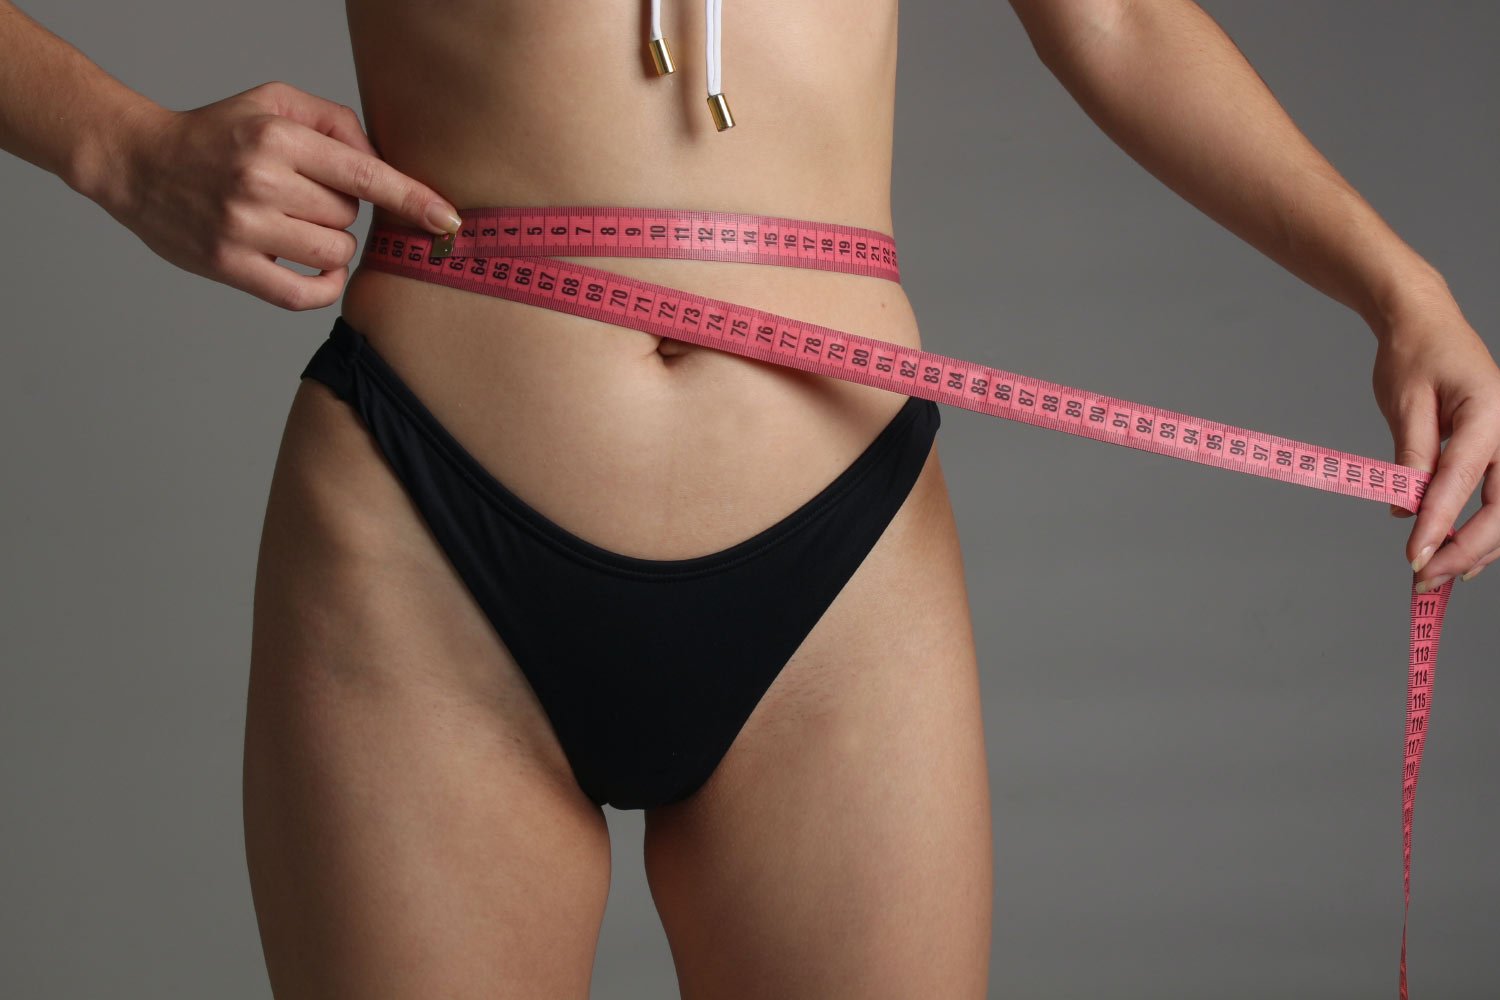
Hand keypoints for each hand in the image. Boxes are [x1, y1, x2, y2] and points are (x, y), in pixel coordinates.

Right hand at [97, 80, 460, 310]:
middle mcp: (261, 181)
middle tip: (303, 197)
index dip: (412, 199)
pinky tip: (317, 272)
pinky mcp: (230, 266)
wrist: (137, 163)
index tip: (448, 220)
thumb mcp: (273, 102)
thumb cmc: (218, 133)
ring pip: (334, 254)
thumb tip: (381, 161)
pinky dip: (323, 287)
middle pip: (349, 217)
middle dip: (341, 211)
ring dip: (331, 246)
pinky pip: (303, 294)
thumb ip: (335, 122)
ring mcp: (244, 227)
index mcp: (277, 137)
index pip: (364, 174)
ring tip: (298, 226)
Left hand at [1372, 293, 1499, 591]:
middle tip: (1423, 578)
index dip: (1439, 523)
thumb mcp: (1404, 401)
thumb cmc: (1414, 354)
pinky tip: (1457, 557)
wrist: (1427, 324)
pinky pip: (1498, 499)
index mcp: (1488, 412)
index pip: (1462, 478)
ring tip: (1435, 578)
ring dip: (1475, 549)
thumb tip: (1405, 507)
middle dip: (1464, 549)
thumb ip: (1410, 454)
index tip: (1414, 556)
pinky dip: (1480, 531)